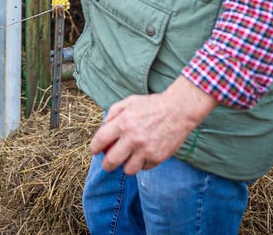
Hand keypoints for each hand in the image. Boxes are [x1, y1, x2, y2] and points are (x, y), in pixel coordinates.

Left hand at [89, 76, 216, 174]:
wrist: (178, 110)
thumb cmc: (152, 105)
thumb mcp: (129, 102)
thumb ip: (113, 114)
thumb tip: (104, 128)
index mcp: (123, 123)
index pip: (100, 140)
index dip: (94, 148)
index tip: (95, 151)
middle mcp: (133, 138)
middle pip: (111, 161)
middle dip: (106, 165)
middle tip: (107, 164)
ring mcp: (146, 150)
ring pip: (128, 170)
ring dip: (125, 166)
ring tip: (127, 160)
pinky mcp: (158, 157)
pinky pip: (144, 168)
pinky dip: (141, 164)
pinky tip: (143, 155)